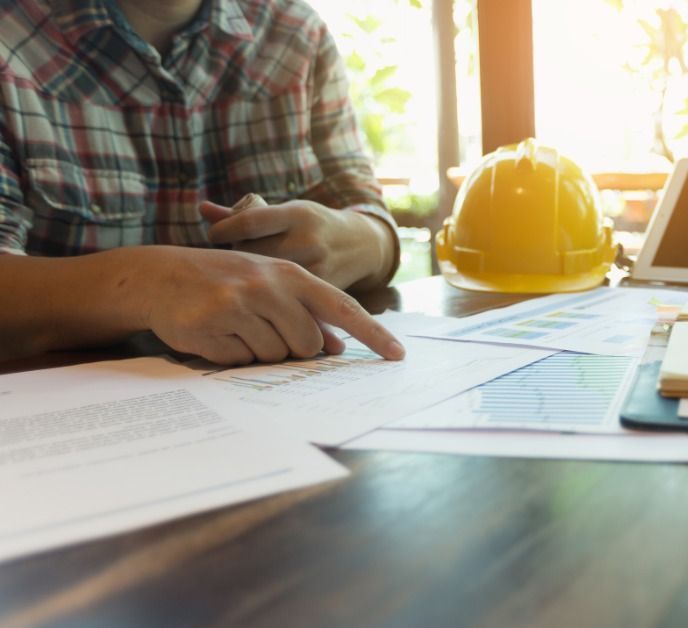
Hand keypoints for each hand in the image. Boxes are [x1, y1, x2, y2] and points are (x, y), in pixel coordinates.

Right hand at [129, 246, 404, 364]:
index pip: (343, 308)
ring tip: (236, 327)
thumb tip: (335, 347)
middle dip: (292, 349)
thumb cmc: (224, 282)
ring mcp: (239, 305)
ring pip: (274, 356)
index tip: (397, 355)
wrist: (160, 275)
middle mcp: (269, 286)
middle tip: (263, 329)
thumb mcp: (269, 285)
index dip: (372, 334)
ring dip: (259, 352)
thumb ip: (304, 311)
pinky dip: (230, 355)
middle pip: (308, 344)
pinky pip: (239, 361)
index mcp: (291, 274)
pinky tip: (215, 332)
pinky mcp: (212, 325)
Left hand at [200, 199, 392, 290]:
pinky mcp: (323, 290)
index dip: (224, 229)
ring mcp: (317, 266)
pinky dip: (270, 300)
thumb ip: (244, 214)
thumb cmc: (312, 225)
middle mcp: (308, 239)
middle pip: (253, 254)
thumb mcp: (286, 212)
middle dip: (235, 259)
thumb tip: (201, 208)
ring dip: (250, 282)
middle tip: (228, 260)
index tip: (214, 234)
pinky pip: (286, 299)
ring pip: (268, 281)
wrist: (362, 245)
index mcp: (297, 215)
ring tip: (243, 278)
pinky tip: (262, 296)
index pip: (250, 221)